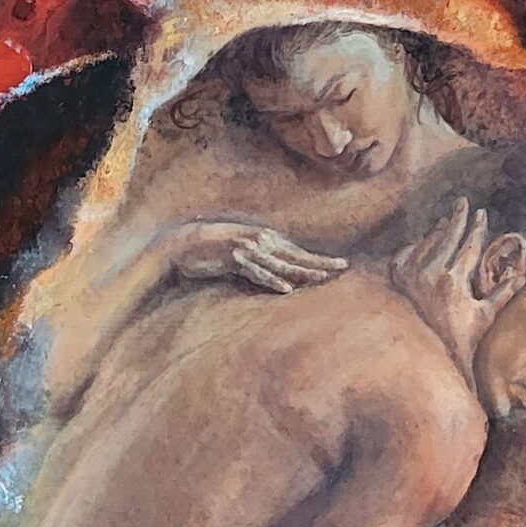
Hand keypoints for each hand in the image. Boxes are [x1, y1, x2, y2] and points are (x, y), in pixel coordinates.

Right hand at [169, 221, 346, 294]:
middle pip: (295, 256)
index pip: (297, 252)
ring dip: (301, 271)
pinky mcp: (233, 261)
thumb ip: (260, 257)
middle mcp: (260, 242)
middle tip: (342, 268)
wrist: (183, 244)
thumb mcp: (241, 248)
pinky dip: (271, 280)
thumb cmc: (212, 248)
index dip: (318, 259)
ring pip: (280, 264)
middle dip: (319, 262)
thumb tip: (279, 271)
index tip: (339, 265)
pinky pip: (256, 273)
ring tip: (321, 278)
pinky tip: (286, 288)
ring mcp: (247, 251)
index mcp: (264, 238)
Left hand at [389, 197, 523, 363]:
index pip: (468, 246)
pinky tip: (421, 243)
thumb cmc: (462, 337)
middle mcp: (429, 275)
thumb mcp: (485, 315)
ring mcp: (411, 278)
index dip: (476, 229)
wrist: (427, 356)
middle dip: (458, 219)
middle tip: (464, 202)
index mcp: (452, 281)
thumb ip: (502, 293)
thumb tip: (521, 275)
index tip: (482, 214)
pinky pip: (404, 256)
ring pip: (425, 245)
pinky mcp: (399, 284)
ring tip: (447, 222)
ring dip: (437, 232)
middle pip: (446, 237)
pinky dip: (414, 247)